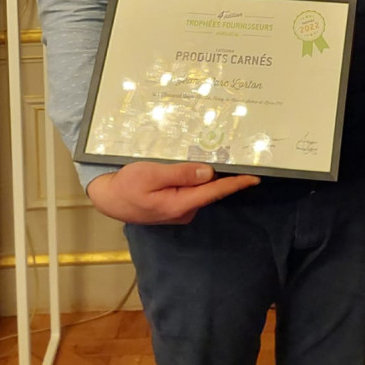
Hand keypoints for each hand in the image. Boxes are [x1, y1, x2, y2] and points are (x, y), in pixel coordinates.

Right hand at [85, 161, 258, 224]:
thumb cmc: (126, 186)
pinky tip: (194, 166)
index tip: (255, 177)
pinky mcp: (175, 205)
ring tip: (216, 154)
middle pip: (210, 190)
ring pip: (200, 190)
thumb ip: (181, 173)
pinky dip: (195, 179)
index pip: (214, 192)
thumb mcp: (151, 174)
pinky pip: (191, 191)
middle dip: (223, 174)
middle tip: (235, 154)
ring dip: (207, 175)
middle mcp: (184, 210)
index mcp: (180, 204)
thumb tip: (209, 172)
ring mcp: (180, 210)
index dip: (236, 184)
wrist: (108, 199)